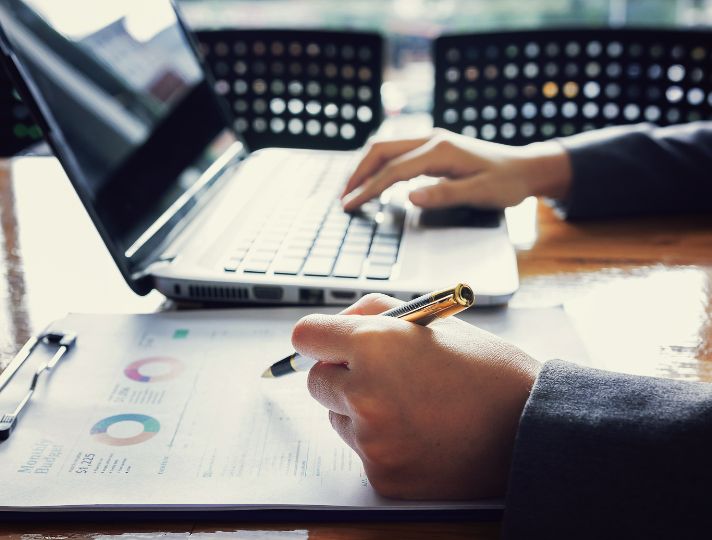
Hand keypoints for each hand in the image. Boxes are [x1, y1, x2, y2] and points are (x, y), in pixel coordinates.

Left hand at [292, 294, 540, 499]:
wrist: (532, 429)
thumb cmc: (486, 370)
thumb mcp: (433, 322)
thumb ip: (375, 312)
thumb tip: (337, 325)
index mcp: (375, 345)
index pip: (306, 336)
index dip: (320, 337)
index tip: (332, 344)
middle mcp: (365, 393)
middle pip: (315, 381)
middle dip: (340, 375)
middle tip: (380, 375)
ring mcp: (372, 440)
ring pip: (337, 418)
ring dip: (359, 411)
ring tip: (411, 407)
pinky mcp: (383, 476)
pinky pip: (363, 452)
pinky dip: (382, 445)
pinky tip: (422, 436)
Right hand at [341, 128, 571, 210]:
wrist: (525, 167)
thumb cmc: (506, 183)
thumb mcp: (479, 193)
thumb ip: (444, 194)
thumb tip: (410, 197)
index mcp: (440, 151)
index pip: (393, 170)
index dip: (368, 189)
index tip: (350, 206)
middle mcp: (431, 139)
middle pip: (381, 150)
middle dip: (358, 174)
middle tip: (342, 198)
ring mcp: (431, 141)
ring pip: (386, 148)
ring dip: (365, 168)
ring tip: (350, 191)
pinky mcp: (432, 147)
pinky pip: (396, 153)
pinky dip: (378, 166)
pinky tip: (373, 181)